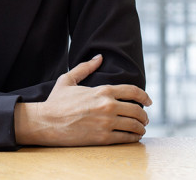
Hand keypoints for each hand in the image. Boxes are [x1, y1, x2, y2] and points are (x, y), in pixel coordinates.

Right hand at [15, 55, 151, 145]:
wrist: (46, 122)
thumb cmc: (55, 102)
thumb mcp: (68, 80)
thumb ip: (85, 67)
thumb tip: (99, 57)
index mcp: (102, 90)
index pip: (132, 91)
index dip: (145, 96)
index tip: (149, 101)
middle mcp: (108, 106)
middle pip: (137, 110)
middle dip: (144, 115)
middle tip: (145, 119)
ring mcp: (106, 123)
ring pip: (134, 125)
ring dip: (141, 128)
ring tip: (141, 129)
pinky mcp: (102, 138)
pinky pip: (126, 138)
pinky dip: (133, 138)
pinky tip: (133, 137)